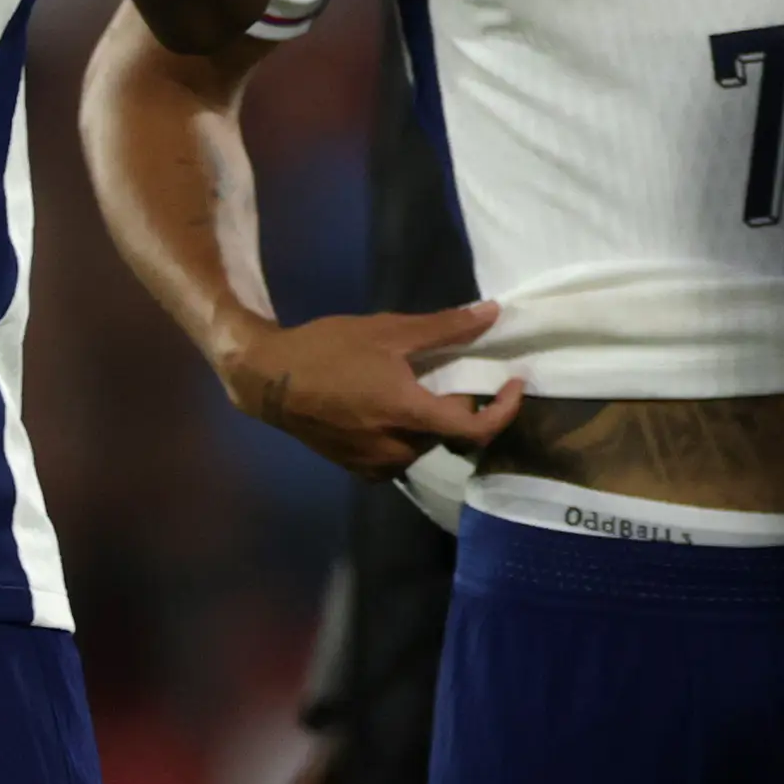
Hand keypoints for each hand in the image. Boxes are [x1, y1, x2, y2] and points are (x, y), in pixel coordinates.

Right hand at [220, 301, 520, 478]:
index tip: (513, 384)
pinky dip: (409, 433)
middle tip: (449, 370)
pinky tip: (392, 405)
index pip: (474, 430)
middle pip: (449, 433)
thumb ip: (446, 328)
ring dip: (432, 419)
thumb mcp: (389, 330)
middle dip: (457, 404)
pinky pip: (402, 454)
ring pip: (426, 445)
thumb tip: (493, 313)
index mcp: (407, 415)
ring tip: (415, 384)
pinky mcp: (360, 471)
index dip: (503, 411)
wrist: (270, 381)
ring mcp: (376, 466)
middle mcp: (397, 450)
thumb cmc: (329, 350)